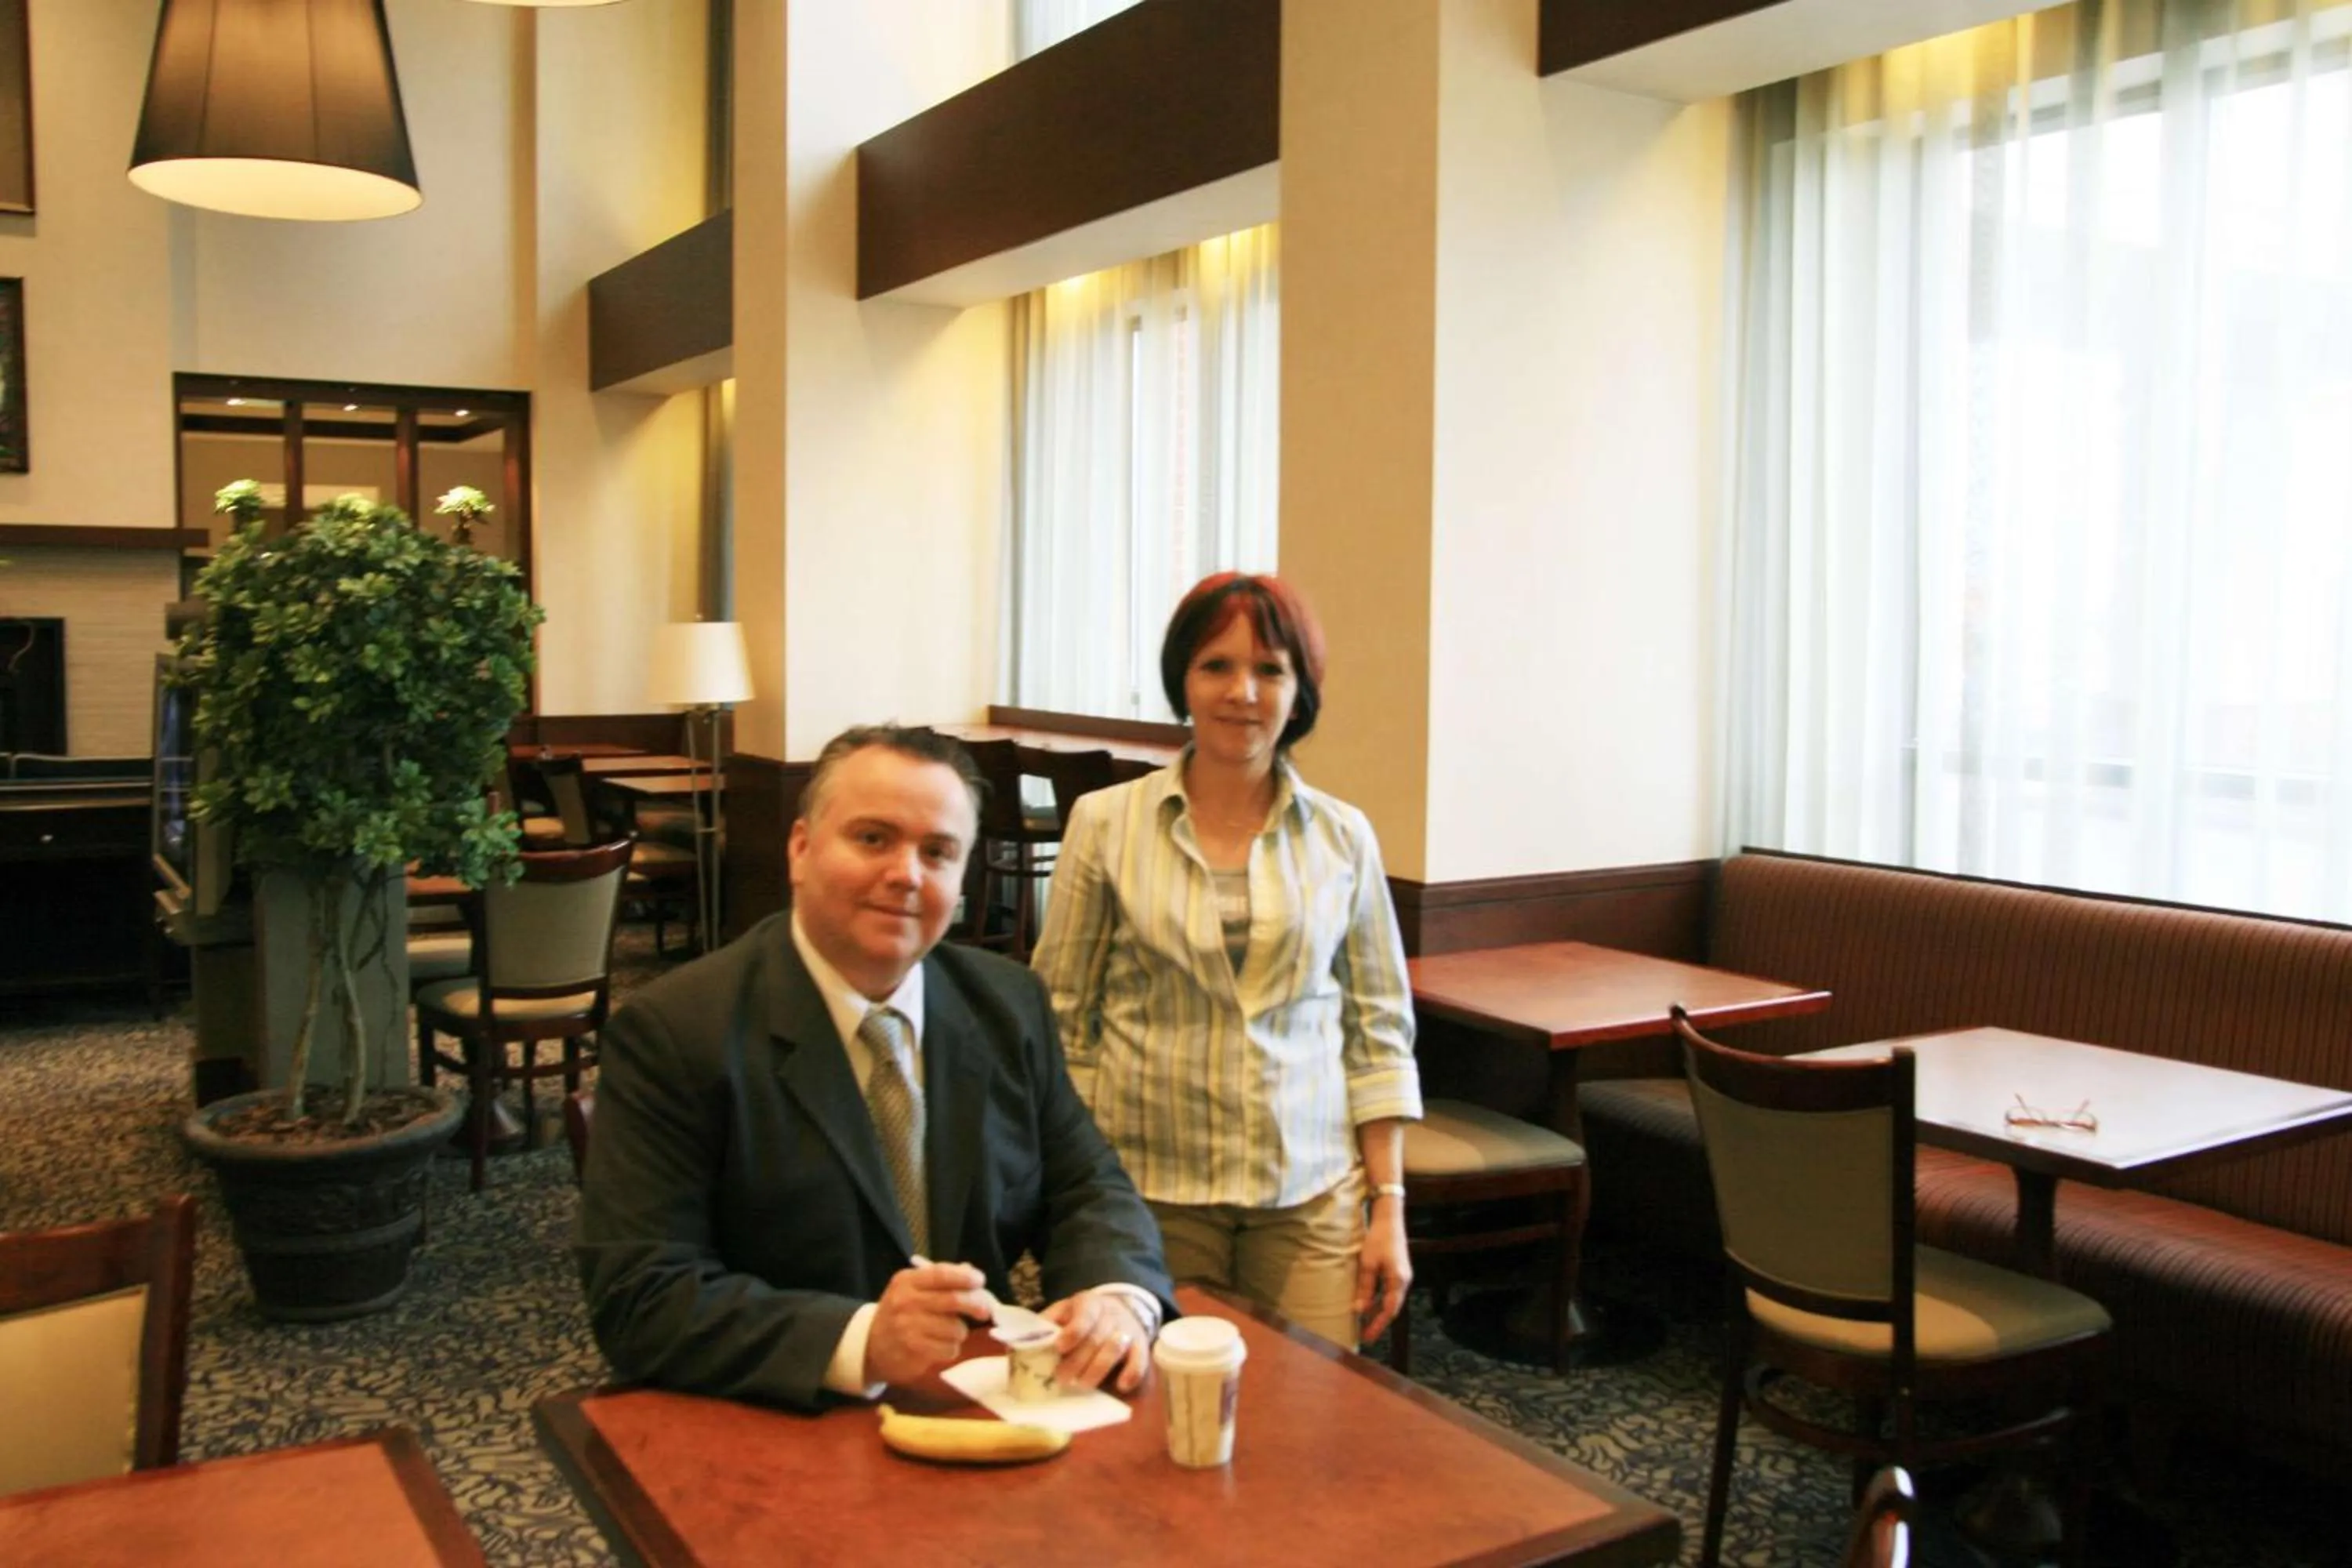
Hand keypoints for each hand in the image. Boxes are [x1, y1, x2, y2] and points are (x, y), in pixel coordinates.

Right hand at [865, 1260, 991, 1386]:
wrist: (870, 1345)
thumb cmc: (899, 1311)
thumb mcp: (912, 1288)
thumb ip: (940, 1278)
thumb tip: (970, 1272)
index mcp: (907, 1281)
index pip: (941, 1274)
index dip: (965, 1277)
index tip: (980, 1281)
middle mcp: (906, 1302)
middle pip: (953, 1300)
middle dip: (975, 1304)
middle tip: (984, 1310)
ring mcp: (908, 1328)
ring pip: (955, 1328)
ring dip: (960, 1331)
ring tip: (950, 1331)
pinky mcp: (914, 1352)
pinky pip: (949, 1349)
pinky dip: (951, 1348)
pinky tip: (941, 1345)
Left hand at [1041, 1290, 1151, 1394]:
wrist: (1120, 1310)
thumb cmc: (1082, 1318)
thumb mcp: (1063, 1312)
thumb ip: (1045, 1324)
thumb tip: (1019, 1342)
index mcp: (1088, 1303)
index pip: (1084, 1315)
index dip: (1073, 1332)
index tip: (1060, 1347)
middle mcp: (1111, 1314)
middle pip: (1096, 1337)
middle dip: (1078, 1360)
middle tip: (1061, 1378)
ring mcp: (1127, 1330)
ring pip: (1115, 1348)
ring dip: (1098, 1369)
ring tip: (1082, 1385)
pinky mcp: (1140, 1347)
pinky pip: (1140, 1360)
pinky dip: (1132, 1373)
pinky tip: (1121, 1386)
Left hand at [1355, 1199, 1412, 1344]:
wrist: (1390, 1219)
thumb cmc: (1378, 1239)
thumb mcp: (1368, 1264)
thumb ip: (1365, 1288)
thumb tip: (1359, 1311)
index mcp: (1398, 1281)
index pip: (1389, 1310)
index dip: (1378, 1325)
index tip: (1367, 1337)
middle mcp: (1404, 1281)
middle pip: (1391, 1308)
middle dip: (1378, 1322)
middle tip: (1365, 1336)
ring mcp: (1403, 1276)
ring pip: (1390, 1301)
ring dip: (1378, 1312)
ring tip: (1365, 1324)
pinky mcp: (1398, 1271)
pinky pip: (1389, 1292)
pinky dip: (1380, 1301)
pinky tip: (1369, 1305)